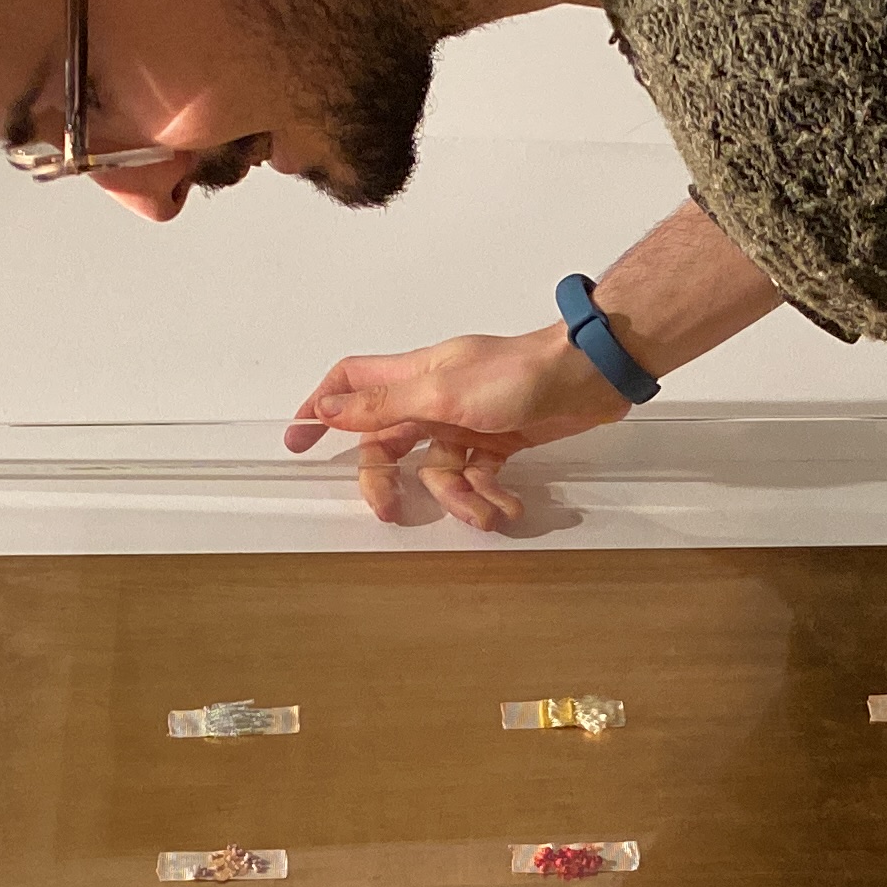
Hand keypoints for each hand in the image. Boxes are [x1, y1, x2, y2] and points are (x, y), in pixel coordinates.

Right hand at [280, 327, 631, 529]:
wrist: (587, 377)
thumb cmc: (518, 374)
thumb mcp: (443, 392)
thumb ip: (385, 404)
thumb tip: (328, 408)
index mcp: (412, 376)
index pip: (350, 385)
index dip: (321, 409)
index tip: (298, 441)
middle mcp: (433, 400)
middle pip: (388, 443)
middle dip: (387, 480)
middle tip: (390, 511)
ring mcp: (465, 424)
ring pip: (439, 471)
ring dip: (459, 498)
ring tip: (484, 512)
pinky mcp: (498, 443)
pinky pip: (478, 478)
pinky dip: (490, 496)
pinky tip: (509, 506)